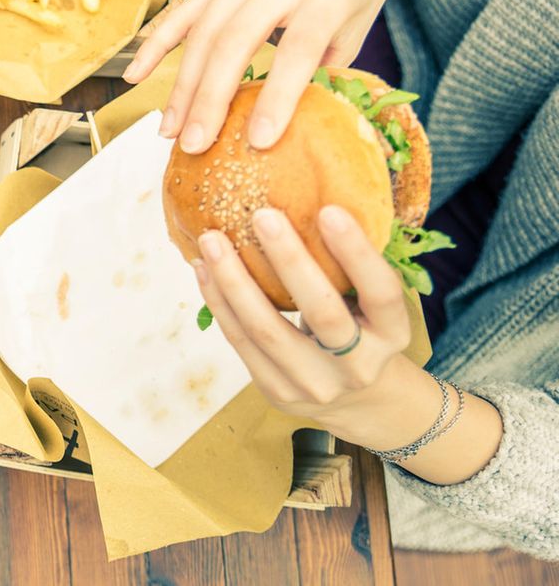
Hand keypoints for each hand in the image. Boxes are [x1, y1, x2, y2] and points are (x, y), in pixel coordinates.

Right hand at [125, 0, 397, 152]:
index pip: (296, 48)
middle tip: (195, 145)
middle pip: (235, 41)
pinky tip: (136, 76)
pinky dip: (156, 44)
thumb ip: (327, 63)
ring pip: (203, 33)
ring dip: (182, 86)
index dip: (277, 97)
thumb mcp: (361, 20)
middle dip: (210, 99)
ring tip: (170, 130)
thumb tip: (294, 118)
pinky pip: (184, 12)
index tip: (260, 140)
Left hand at [193, 206, 414, 430]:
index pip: (382, 293)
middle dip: (289, 261)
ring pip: (268, 331)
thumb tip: (309, 195)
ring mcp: (317, 385)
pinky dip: (218, 302)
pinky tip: (203, 269)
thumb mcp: (371, 306)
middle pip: (322, 313)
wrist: (357, 402)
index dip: (357, 253)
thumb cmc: (360, 331)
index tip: (329, 209)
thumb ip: (350, 268)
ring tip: (211, 240)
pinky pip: (240, 342)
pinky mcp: (278, 392)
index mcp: (393, 335)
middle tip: (261, 214)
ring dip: (234, 280)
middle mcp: (360, 366)